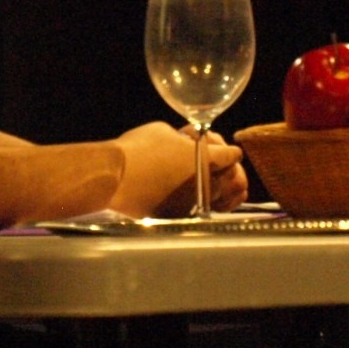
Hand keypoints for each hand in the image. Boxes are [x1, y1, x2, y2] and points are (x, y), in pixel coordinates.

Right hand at [109, 122, 243, 217]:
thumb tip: (187, 144)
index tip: (227, 149)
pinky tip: (200, 196)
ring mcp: (195, 203)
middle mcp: (207, 184)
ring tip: (216, 181)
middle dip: (227, 167)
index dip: (228, 149)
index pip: (232, 155)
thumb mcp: (166, 131)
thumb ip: (186, 139)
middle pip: (232, 177)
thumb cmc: (139, 149)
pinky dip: (205, 202)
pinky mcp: (180, 216)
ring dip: (221, 187)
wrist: (116, 177)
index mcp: (208, 159)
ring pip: (221, 197)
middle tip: (215, 161)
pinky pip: (202, 209)